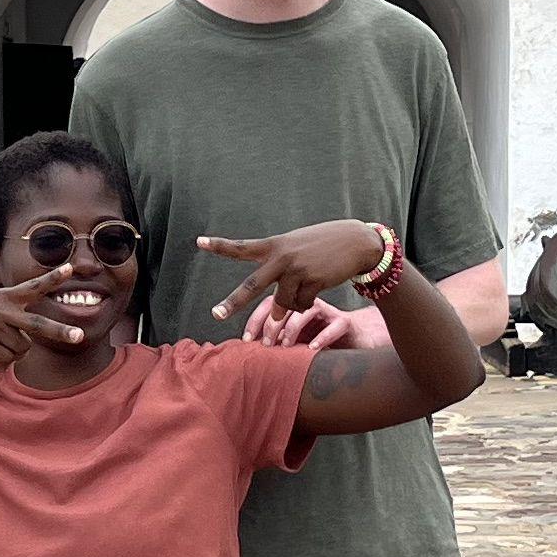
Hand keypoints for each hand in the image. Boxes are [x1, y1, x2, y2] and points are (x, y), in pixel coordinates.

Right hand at [0, 280, 107, 371]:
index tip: (71, 268)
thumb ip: (9, 310)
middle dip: (61, 331)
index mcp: (4, 296)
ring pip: (22, 349)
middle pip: (38, 325)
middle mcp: (2, 312)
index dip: (53, 278)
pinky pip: (6, 361)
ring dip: (13, 350)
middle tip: (80, 336)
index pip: (34, 286)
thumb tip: (26, 338)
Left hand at [195, 221, 386, 326]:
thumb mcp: (296, 249)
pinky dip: (307, 303)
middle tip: (216, 315)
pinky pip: (302, 306)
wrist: (357, 242)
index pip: (242, 247)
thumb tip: (277, 314)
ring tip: (307, 285)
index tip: (198, 242)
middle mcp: (282, 257)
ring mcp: (297, 270)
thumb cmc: (322, 245)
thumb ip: (280, 276)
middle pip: (252, 285)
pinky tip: (318, 287)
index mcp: (274, 246)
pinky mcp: (313, 282)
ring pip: (283, 304)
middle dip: (233, 302)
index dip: (220, 246)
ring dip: (292, 304)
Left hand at [239, 293, 378, 355]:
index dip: (255, 320)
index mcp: (294, 298)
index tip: (245, 339)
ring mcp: (326, 310)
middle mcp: (308, 300)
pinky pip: (332, 326)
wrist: (359, 330)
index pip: (269, 303)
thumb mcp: (296, 331)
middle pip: (283, 303)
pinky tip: (311, 349)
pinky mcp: (344, 321)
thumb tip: (249, 345)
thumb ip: (277, 331)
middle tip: (263, 345)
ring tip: (285, 346)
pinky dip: (321, 337)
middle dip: (269, 324)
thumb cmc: (321, 332)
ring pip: (306, 312)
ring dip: (292, 329)